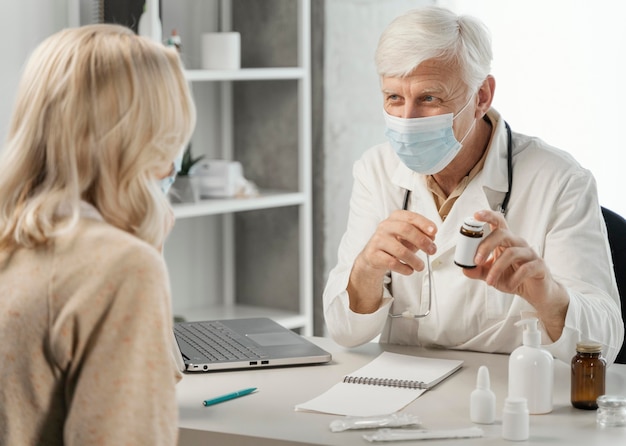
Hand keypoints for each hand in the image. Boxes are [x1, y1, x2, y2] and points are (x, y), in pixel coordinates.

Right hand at [347, 210, 436, 312]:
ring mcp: (378, 240)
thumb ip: (421, 235)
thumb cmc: (393, 244)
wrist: (373, 256)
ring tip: (420, 266)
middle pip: (406, 230)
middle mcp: (385, 226)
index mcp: (395, 218)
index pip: (410, 217)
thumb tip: (432, 237)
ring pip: (400, 250)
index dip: (424, 224)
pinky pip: (392, 263)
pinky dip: (404, 268)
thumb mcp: (408, 237)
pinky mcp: (373, 255)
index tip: (434, 232)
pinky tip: (409, 270)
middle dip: (422, 241)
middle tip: (432, 251)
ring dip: (415, 260)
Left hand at [464, 209, 568, 339]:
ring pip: (511, 253)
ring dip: (496, 268)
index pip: (498, 222)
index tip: (475, 215)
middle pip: (502, 234)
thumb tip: (464, 268)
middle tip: (476, 261)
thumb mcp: (490, 274)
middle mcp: (518, 243)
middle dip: (486, 246)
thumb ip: (477, 270)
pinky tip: (509, 285)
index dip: (488, 216)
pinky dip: (514, 278)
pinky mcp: (539, 266)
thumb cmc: (513, 278)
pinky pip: (526, 268)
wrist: (534, 292)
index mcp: (506, 241)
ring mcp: (529, 253)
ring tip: (490, 281)